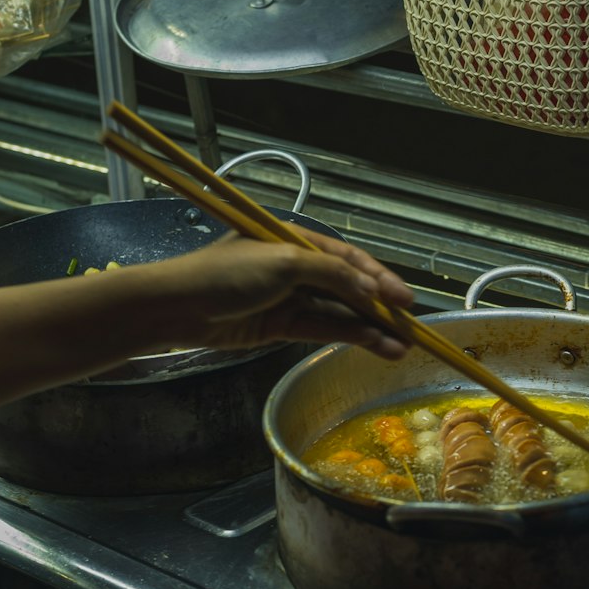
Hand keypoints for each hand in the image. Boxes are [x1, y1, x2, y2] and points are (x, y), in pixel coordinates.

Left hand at [139, 232, 415, 358]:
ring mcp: (289, 298)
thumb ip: (331, 273)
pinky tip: (375, 346)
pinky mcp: (280, 327)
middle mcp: (296, 268)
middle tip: (411, 326)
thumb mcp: (283, 262)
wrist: (178, 307)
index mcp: (295, 241)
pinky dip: (348, 337)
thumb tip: (371, 289)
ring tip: (401, 346)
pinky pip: (323, 329)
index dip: (379, 277)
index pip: (348, 258)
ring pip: (339, 312)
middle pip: (347, 286)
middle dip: (380, 307)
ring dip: (369, 328)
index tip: (405, 299)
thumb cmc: (227, 274)